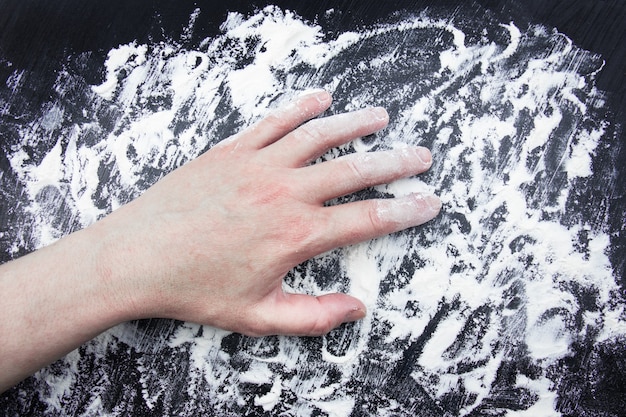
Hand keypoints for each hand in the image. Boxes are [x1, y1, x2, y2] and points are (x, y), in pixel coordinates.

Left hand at [92, 90, 440, 335]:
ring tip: (380, 117)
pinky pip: (275, 122)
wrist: (137, 257)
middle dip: (395, 162)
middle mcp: (284, 192)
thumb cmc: (195, 288)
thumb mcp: (258, 316)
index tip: (429, 202)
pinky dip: (301, 108)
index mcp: (296, 234)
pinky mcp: (232, 151)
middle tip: (420, 156)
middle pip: (355, 170)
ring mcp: (258, 165)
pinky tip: (321, 98)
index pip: (367, 219)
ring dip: (355, 125)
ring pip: (319, 136)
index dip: (405, 211)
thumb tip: (356, 309)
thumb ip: (312, 315)